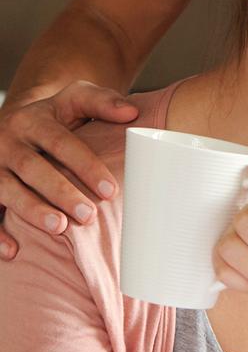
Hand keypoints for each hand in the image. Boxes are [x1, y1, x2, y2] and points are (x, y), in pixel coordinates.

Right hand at [0, 82, 138, 258]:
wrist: (14, 122)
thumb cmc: (54, 117)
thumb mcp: (74, 100)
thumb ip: (102, 102)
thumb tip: (131, 113)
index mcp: (32, 121)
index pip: (61, 143)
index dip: (85, 166)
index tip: (110, 190)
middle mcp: (7, 142)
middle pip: (33, 169)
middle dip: (60, 193)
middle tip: (88, 214)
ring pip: (6, 189)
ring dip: (31, 211)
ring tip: (59, 227)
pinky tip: (14, 251)